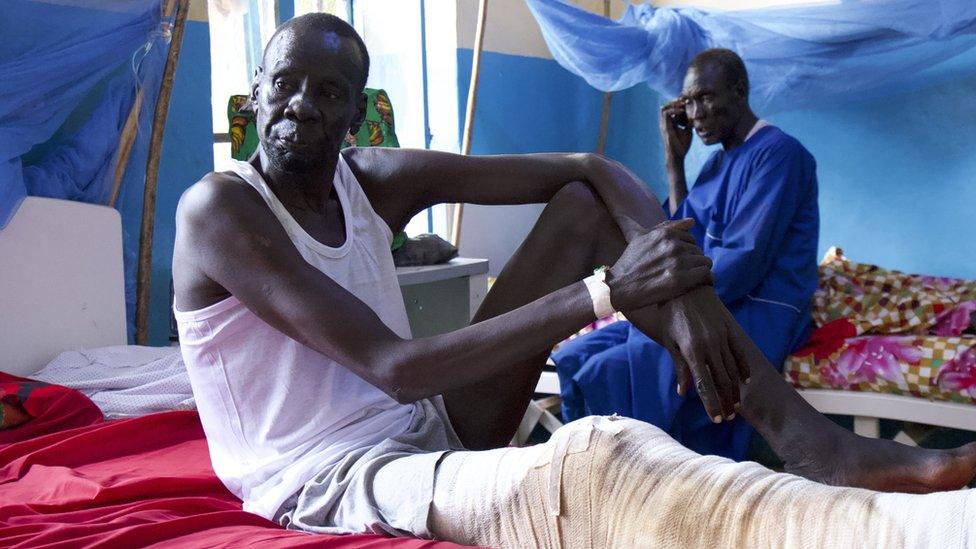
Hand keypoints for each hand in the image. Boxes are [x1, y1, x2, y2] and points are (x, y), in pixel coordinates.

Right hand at [607, 219, 712, 310]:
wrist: (618, 287)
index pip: (690, 238)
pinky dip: (706, 280)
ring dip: (699, 271)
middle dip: (692, 261)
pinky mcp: (680, 280)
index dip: (686, 251)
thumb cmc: (629, 263)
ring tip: (690, 280)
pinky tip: (699, 285)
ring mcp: (677, 262)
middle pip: (698, 251)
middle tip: (683, 273)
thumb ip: (667, 227)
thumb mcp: (642, 237)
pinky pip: (706, 275)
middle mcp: (673, 245)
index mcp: (665, 234)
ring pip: (704, 262)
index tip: (679, 262)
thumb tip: (692, 222)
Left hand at [625, 287, 750, 421]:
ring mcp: (722, 337)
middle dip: (725, 402)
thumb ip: (680, 367)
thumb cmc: (672, 315)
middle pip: (722, 381)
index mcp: (692, 352)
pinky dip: (744, 369)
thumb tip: (683, 392)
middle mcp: (709, 346)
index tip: (716, 419)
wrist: (684, 286)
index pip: (704, 385)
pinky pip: (740, 353)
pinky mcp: (729, 329)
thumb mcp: (670, 341)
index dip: (711, 404)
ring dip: (735, 390)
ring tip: (736, 405)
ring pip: (732, 370)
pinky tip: (745, 382)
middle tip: (728, 417)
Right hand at [660, 99, 691, 162]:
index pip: (670, 109)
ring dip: (673, 104)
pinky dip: (674, 110)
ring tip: (683, 104)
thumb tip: (695, 116)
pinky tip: (682, 111)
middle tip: (685, 99)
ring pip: (664, 108)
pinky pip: (666, 113)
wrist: (678, 155)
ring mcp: (664, 125)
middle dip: (675, 101)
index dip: (677, 103)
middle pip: (665, 106)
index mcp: (669, 123)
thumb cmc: (682, 145)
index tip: (687, 100)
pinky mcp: (665, 127)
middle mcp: (665, 123)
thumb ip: (689, 123)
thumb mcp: (688, 130)